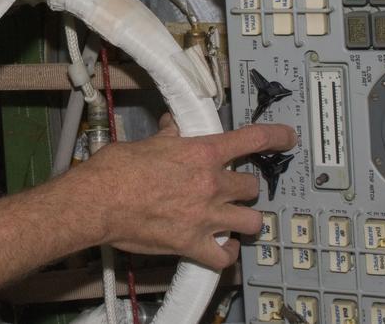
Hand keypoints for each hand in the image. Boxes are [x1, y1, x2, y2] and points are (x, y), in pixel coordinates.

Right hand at [74, 116, 296, 268]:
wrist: (98, 202)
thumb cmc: (115, 172)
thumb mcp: (147, 142)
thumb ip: (169, 136)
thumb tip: (173, 128)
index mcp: (202, 153)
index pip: (252, 140)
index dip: (276, 137)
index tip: (286, 137)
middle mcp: (211, 184)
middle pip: (253, 186)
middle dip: (246, 186)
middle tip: (235, 186)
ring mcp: (206, 217)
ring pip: (252, 221)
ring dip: (246, 219)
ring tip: (236, 218)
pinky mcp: (193, 244)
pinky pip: (225, 256)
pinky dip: (228, 254)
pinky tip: (224, 248)